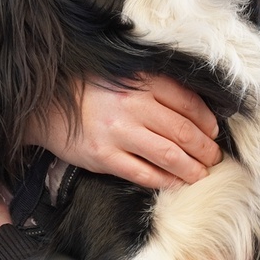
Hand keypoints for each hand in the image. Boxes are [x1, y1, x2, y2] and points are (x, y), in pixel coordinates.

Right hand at [26, 75, 221, 189]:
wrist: (45, 106)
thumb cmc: (89, 90)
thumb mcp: (124, 75)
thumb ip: (155, 86)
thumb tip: (194, 109)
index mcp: (141, 82)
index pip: (188, 103)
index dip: (207, 121)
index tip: (214, 132)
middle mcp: (132, 105)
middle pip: (184, 132)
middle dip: (206, 149)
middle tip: (214, 158)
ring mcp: (118, 133)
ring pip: (169, 156)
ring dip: (192, 168)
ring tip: (202, 174)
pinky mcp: (104, 157)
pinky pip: (144, 174)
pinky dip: (166, 181)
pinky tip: (177, 183)